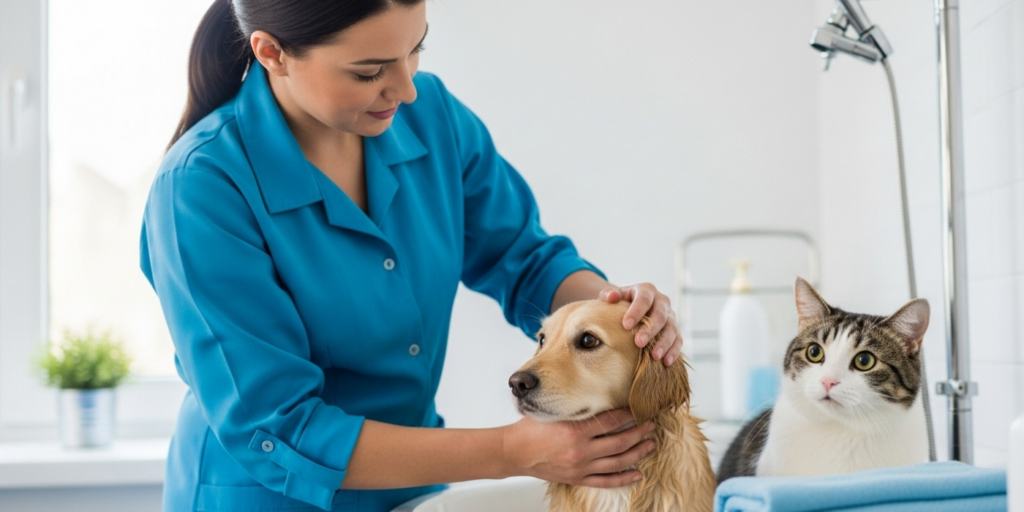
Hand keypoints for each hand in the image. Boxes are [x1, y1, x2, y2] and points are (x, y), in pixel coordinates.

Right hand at [501, 409, 655, 487]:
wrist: (514, 452)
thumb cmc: (529, 429)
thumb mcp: (552, 411)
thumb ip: (572, 404)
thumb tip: (593, 393)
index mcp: (575, 431)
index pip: (610, 421)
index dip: (628, 414)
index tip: (639, 408)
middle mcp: (581, 450)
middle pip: (620, 442)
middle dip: (639, 432)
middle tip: (651, 424)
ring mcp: (581, 467)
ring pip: (617, 461)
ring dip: (637, 453)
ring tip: (650, 444)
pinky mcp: (578, 478)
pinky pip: (606, 481)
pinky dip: (623, 478)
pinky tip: (637, 473)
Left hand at [599, 283, 681, 365]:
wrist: (632, 309)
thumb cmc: (620, 303)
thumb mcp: (613, 296)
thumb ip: (608, 295)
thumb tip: (611, 297)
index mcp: (647, 290)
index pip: (644, 299)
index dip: (636, 311)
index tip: (626, 325)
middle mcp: (662, 301)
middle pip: (660, 315)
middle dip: (650, 330)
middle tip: (638, 343)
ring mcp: (670, 316)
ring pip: (672, 329)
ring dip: (664, 343)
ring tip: (654, 356)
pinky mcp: (675, 330)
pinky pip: (678, 340)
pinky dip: (674, 351)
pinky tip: (666, 362)